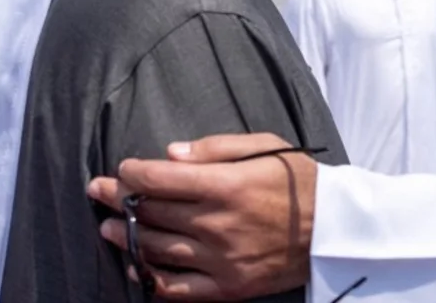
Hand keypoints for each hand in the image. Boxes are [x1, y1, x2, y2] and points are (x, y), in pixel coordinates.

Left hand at [87, 133, 317, 300]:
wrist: (335, 229)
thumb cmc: (300, 181)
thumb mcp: (265, 147)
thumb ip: (215, 147)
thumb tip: (170, 153)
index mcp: (226, 185)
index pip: (159, 179)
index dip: (131, 172)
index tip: (122, 168)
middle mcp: (217, 224)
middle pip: (152, 211)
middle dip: (119, 198)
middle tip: (100, 190)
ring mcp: (220, 259)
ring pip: (156, 249)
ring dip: (127, 236)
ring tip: (109, 226)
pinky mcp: (227, 287)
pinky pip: (177, 289)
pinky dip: (151, 278)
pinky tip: (137, 267)